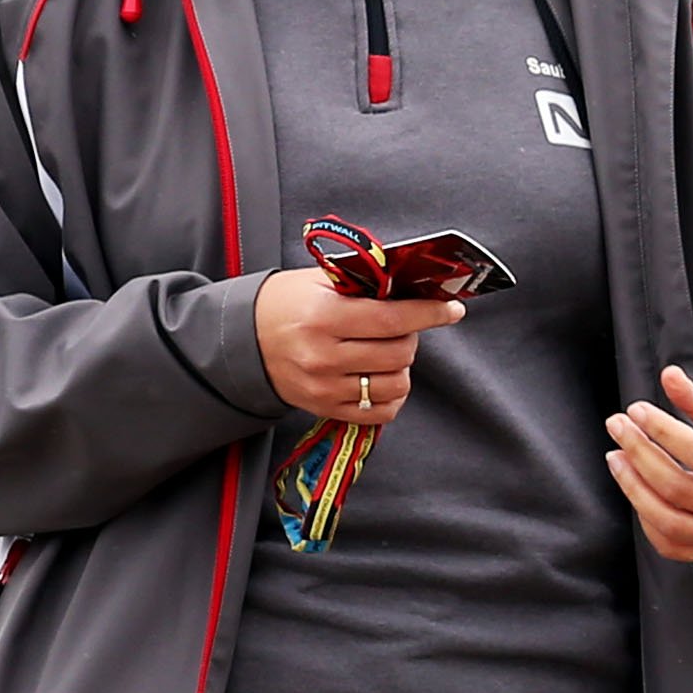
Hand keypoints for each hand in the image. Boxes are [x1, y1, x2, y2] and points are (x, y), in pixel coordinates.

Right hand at [255, 264, 467, 424]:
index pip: (392, 319)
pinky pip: (380, 412)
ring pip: (396, 385)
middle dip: (411, 336)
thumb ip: (363, 285)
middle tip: (400, 326)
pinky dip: (391, 395)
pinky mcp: (326, 409)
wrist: (241, 340)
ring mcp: (325, 388)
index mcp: (324, 317)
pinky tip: (381, 376)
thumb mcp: (319, 281)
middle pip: (400, 354)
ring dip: (402, 366)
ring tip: (386, 350)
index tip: (451, 309)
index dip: (429, 313)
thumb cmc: (285, 303)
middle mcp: (324, 356)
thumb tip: (413, 288)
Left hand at [610, 365, 692, 563]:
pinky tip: (636, 492)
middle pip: (678, 487)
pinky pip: (669, 545)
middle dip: (639, 453)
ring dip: (633, 487)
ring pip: (669, 521)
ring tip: (617, 458)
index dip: (664, 431)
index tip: (637, 411)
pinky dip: (645, 518)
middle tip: (618, 426)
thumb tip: (669, 376)